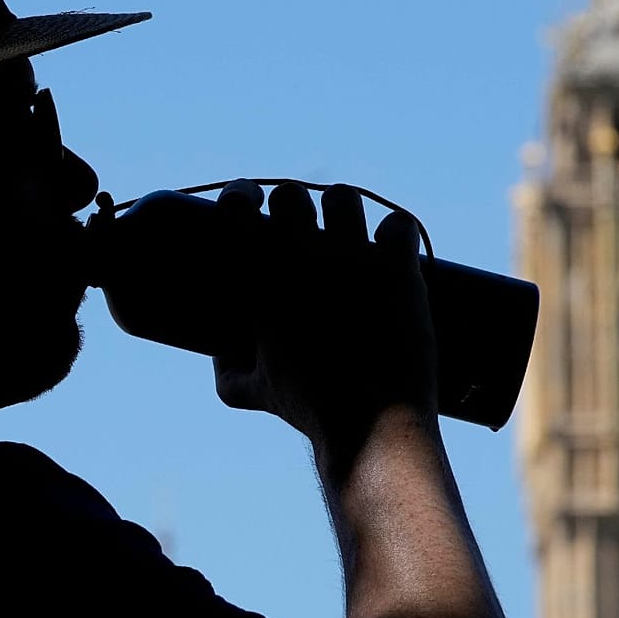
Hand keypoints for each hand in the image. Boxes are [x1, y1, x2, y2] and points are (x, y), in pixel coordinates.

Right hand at [210, 179, 436, 445]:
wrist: (369, 424)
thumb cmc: (307, 409)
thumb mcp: (251, 391)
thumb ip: (227, 368)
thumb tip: (221, 354)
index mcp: (260, 279)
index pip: (236, 206)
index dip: (239, 195)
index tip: (246, 205)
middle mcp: (303, 258)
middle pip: (291, 193)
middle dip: (294, 204)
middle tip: (300, 225)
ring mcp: (352, 258)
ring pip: (344, 198)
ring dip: (343, 211)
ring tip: (346, 230)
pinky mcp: (398, 268)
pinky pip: (397, 223)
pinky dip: (395, 234)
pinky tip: (392, 247)